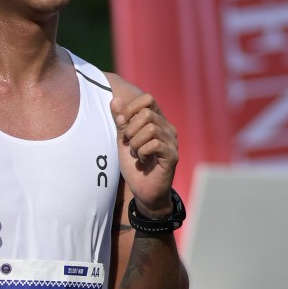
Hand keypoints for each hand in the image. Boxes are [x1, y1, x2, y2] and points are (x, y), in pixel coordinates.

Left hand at [111, 89, 177, 213]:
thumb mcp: (123, 140)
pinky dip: (142, 152)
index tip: (120, 122)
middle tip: (128, 143)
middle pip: (147, 113)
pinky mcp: (172, 156)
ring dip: (135, 143)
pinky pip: (154, 144)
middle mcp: (168, 128)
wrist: (143, 190)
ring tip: (136, 153)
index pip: (148, 99)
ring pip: (150, 129)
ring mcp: (172, 142)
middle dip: (130, 129)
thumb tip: (115, 99)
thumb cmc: (135, 164)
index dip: (130, 108)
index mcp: (157, 121)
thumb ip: (121, 121)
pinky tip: (142, 160)